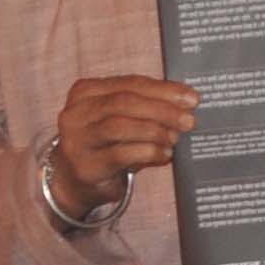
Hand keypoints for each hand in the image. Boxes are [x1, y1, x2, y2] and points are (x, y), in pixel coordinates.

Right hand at [50, 74, 201, 213]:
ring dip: (154, 131)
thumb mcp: (120, 119)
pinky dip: (148, 152)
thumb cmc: (104, 145)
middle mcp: (75, 112)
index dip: (163, 89)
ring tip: (175, 137)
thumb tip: (184, 105)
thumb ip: (145, 107)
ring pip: (120, 126)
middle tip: (188, 120)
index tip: (190, 98)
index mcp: (85, 91)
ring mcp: (77, 140)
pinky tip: (164, 154)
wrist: (74, 182)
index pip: (129, 83)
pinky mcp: (85, 166)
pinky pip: (121, 154)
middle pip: (124, 102)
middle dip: (161, 110)